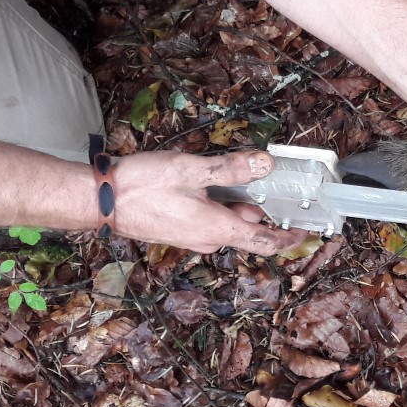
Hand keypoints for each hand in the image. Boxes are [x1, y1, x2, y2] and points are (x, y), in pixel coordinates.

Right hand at [110, 150, 307, 254]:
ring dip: (237, 204)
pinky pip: (208, 220)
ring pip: (226, 223)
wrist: (98, 199)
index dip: (290, 238)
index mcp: (217, 229)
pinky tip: (211, 182)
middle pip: (247, 228)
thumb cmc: (140, 186)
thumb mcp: (191, 170)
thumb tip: (265, 164)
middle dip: (262, 208)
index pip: (265, 242)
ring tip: (239, 176)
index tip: (308, 231)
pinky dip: (219, 205)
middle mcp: (206, 239)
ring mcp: (190, 237)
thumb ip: (231, 168)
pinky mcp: (177, 229)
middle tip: (272, 182)